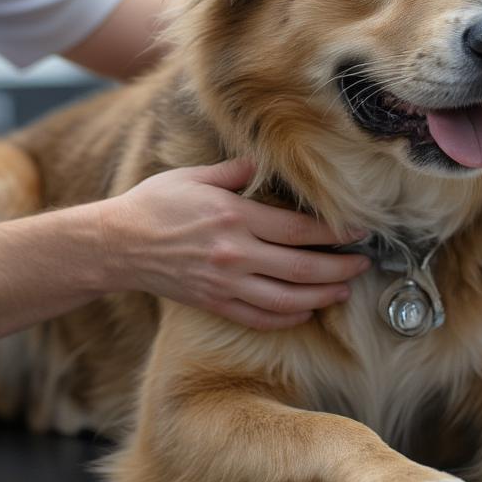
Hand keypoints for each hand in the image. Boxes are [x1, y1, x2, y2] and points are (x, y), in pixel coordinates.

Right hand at [100, 158, 369, 329]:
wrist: (117, 244)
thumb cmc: (154, 203)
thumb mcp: (194, 177)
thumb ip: (235, 172)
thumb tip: (265, 164)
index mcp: (234, 217)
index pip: (299, 229)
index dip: (335, 232)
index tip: (358, 231)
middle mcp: (235, 254)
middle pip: (302, 269)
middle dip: (340, 268)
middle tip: (363, 265)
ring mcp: (225, 284)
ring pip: (287, 300)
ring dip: (321, 297)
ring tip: (343, 291)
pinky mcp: (213, 303)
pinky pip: (259, 318)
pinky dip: (287, 318)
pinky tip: (304, 311)